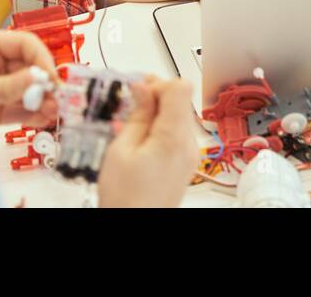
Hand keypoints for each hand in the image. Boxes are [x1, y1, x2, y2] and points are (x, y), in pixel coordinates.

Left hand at [0, 30, 58, 140]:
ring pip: (28, 92)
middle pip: (31, 69)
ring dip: (42, 101)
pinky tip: (42, 119)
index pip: (26, 45)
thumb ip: (3, 87)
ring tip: (53, 113)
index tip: (51, 78)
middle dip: (45, 83)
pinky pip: (19, 111)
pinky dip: (32, 115)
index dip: (42, 60)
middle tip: (58, 99)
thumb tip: (37, 80)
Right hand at [98, 77, 199, 207]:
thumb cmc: (126, 198)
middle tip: (129, 102)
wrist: (135, 226)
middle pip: (181, 100)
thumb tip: (142, 88)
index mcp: (174, 136)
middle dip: (155, 96)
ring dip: (156, 112)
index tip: (136, 90)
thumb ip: (137, 115)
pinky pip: (177, 133)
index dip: (157, 83)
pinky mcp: (185, 162)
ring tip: (130, 122)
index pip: (180, 87)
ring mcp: (190, 154)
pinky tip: (139, 137)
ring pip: (178, 115)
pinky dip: (159, 127)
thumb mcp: (121, 150)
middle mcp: (189, 144)